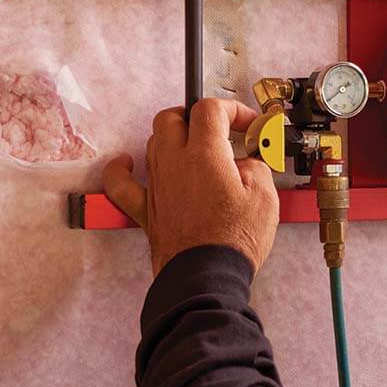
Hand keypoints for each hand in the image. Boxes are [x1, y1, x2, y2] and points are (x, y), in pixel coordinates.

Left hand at [103, 98, 279, 274]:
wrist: (206, 276)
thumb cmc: (234, 240)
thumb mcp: (265, 197)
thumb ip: (257, 168)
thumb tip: (248, 163)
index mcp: (205, 154)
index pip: (210, 109)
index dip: (233, 109)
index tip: (248, 124)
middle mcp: (174, 162)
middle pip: (173, 117)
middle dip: (197, 116)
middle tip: (220, 130)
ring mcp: (156, 184)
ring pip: (153, 142)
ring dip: (175, 138)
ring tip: (196, 150)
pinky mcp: (145, 208)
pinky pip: (120, 182)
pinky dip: (121, 169)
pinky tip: (125, 163)